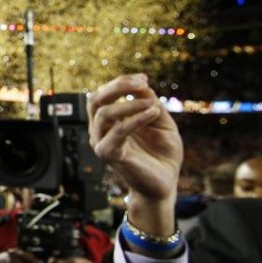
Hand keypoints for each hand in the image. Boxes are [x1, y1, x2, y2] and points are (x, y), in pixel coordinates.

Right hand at [87, 73, 182, 237]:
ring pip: (103, 113)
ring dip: (129, 104)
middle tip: (140, 82)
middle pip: (95, 99)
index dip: (122, 82)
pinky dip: (135, 119)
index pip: (104, 94)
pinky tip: (153, 113)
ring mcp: (102, 142)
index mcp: (109, 121)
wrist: (166, 183)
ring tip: (152, 104)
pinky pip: (118, 132)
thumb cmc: (162, 155)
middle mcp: (100, 130)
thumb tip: (142, 85)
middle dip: (117, 86)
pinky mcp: (109, 155)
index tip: (144, 78)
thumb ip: (150, 104)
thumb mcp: (161, 122)